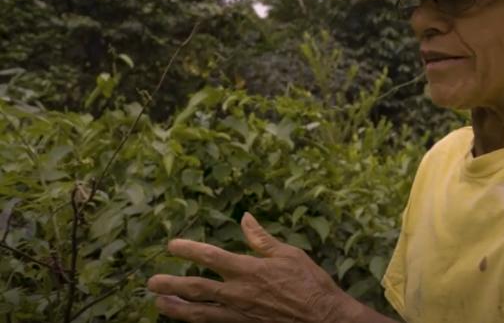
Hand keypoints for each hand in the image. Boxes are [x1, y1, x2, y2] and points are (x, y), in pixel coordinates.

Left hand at [148, 212, 349, 322]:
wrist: (323, 318)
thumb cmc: (310, 283)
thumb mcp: (289, 254)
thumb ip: (262, 239)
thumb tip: (245, 219)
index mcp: (249, 270)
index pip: (211, 257)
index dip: (188, 250)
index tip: (171, 246)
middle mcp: (239, 293)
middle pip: (196, 288)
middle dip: (171, 284)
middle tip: (151, 282)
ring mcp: (239, 313)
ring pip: (199, 313)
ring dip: (176, 308)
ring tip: (159, 303)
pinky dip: (197, 321)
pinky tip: (187, 318)